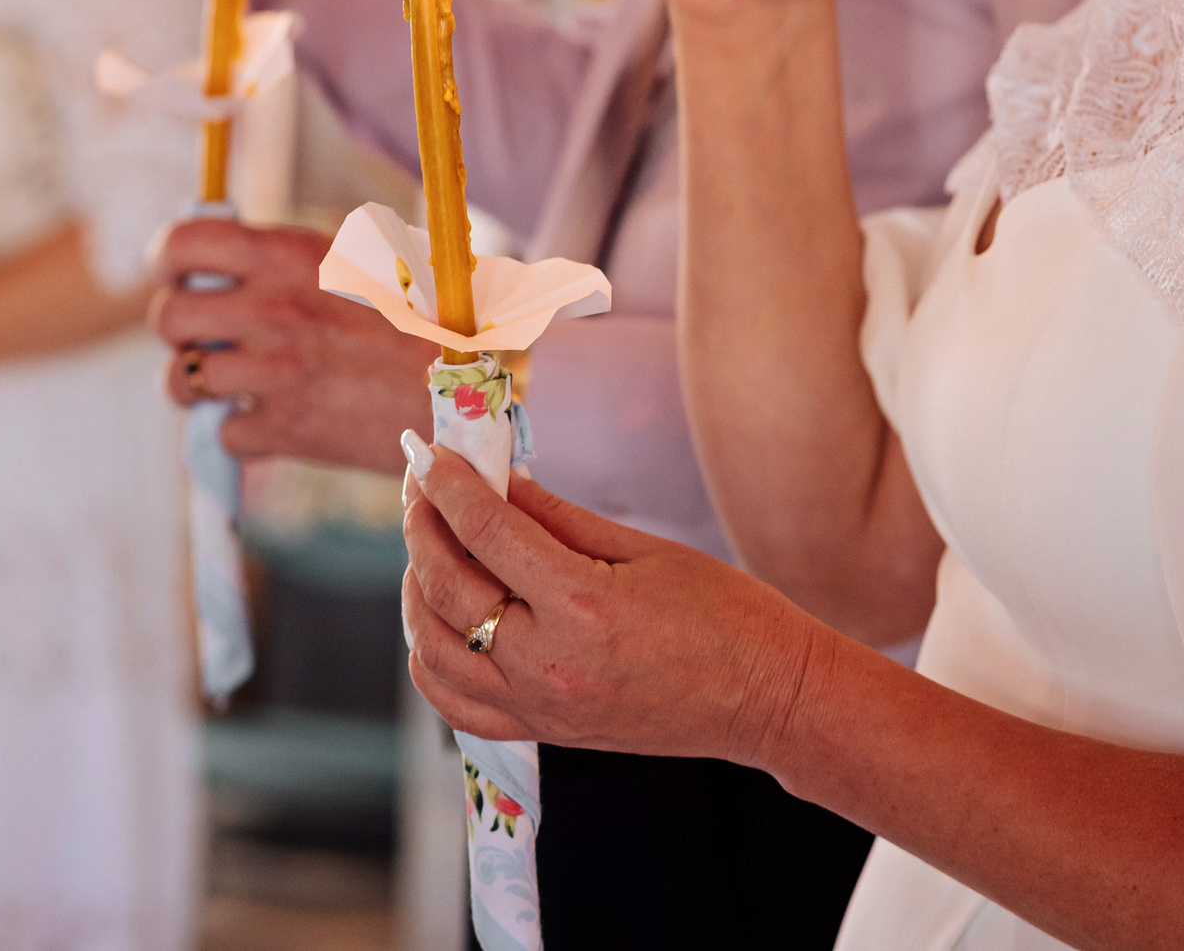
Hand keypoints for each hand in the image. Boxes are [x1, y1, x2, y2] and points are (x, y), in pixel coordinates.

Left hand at [150, 218, 433, 469]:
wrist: (463, 388)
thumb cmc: (415, 318)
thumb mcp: (355, 259)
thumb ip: (285, 257)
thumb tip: (219, 257)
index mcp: (286, 256)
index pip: (183, 244)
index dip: (165, 260)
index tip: (174, 275)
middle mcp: (273, 309)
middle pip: (168, 317)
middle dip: (178, 332)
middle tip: (205, 339)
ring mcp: (275, 372)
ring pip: (181, 381)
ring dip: (196, 386)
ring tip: (227, 384)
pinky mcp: (286, 428)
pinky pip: (223, 432)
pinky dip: (241, 432)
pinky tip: (272, 418)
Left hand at [401, 445, 827, 771]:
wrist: (767, 697)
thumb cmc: (724, 613)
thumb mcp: (643, 547)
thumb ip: (556, 516)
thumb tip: (496, 478)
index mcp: (583, 605)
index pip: (486, 531)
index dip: (447, 484)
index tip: (426, 451)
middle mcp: (550, 663)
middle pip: (447, 588)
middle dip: (422, 526)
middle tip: (420, 485)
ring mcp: (542, 707)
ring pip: (434, 651)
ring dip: (416, 590)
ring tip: (429, 545)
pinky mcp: (544, 732)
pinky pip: (454, 704)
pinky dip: (429, 658)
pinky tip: (438, 619)